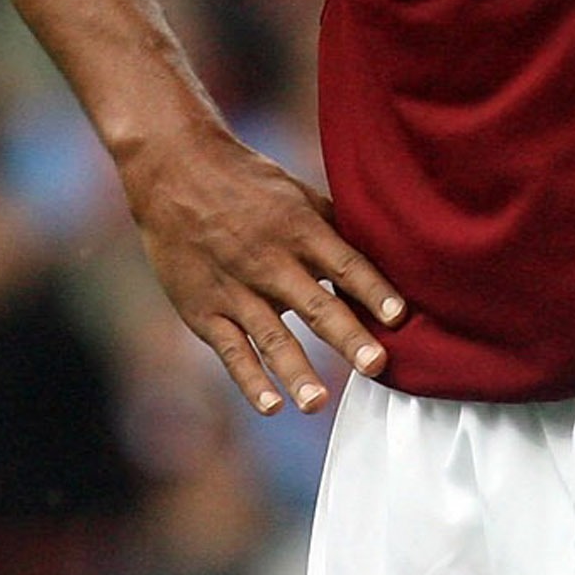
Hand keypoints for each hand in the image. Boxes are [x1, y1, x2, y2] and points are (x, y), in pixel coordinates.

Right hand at [125, 134, 403, 414]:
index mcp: (298, 228)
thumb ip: (336, 230)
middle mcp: (268, 260)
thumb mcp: (297, 194)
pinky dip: (249, 379)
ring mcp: (234, 288)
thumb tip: (389, 258)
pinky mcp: (203, 309)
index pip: (344, 263)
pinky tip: (271, 406)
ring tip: (317, 404)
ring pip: (271, 335)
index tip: (400, 317)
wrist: (173, 168)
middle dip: (347, 336)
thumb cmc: (247, 183)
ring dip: (296, 371)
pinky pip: (230, 350)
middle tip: (376, 366)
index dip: (373, 290)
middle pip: (315, 304)